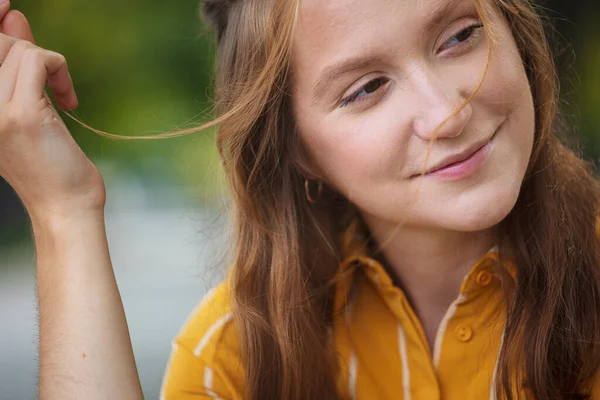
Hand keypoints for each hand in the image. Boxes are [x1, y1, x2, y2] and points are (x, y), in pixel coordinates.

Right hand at [0, 3, 104, 221]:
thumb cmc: (49, 163)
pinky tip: (69, 101)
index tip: (6, 6)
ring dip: (49, 65)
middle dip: (26, 47)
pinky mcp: (21, 115)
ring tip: (61, 96)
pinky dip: (60, 70)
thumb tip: (12, 15)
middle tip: (50, 81)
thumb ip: (15, 64)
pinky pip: (38, 59)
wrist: (64, 206)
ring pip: (19, 48)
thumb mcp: (25, 106)